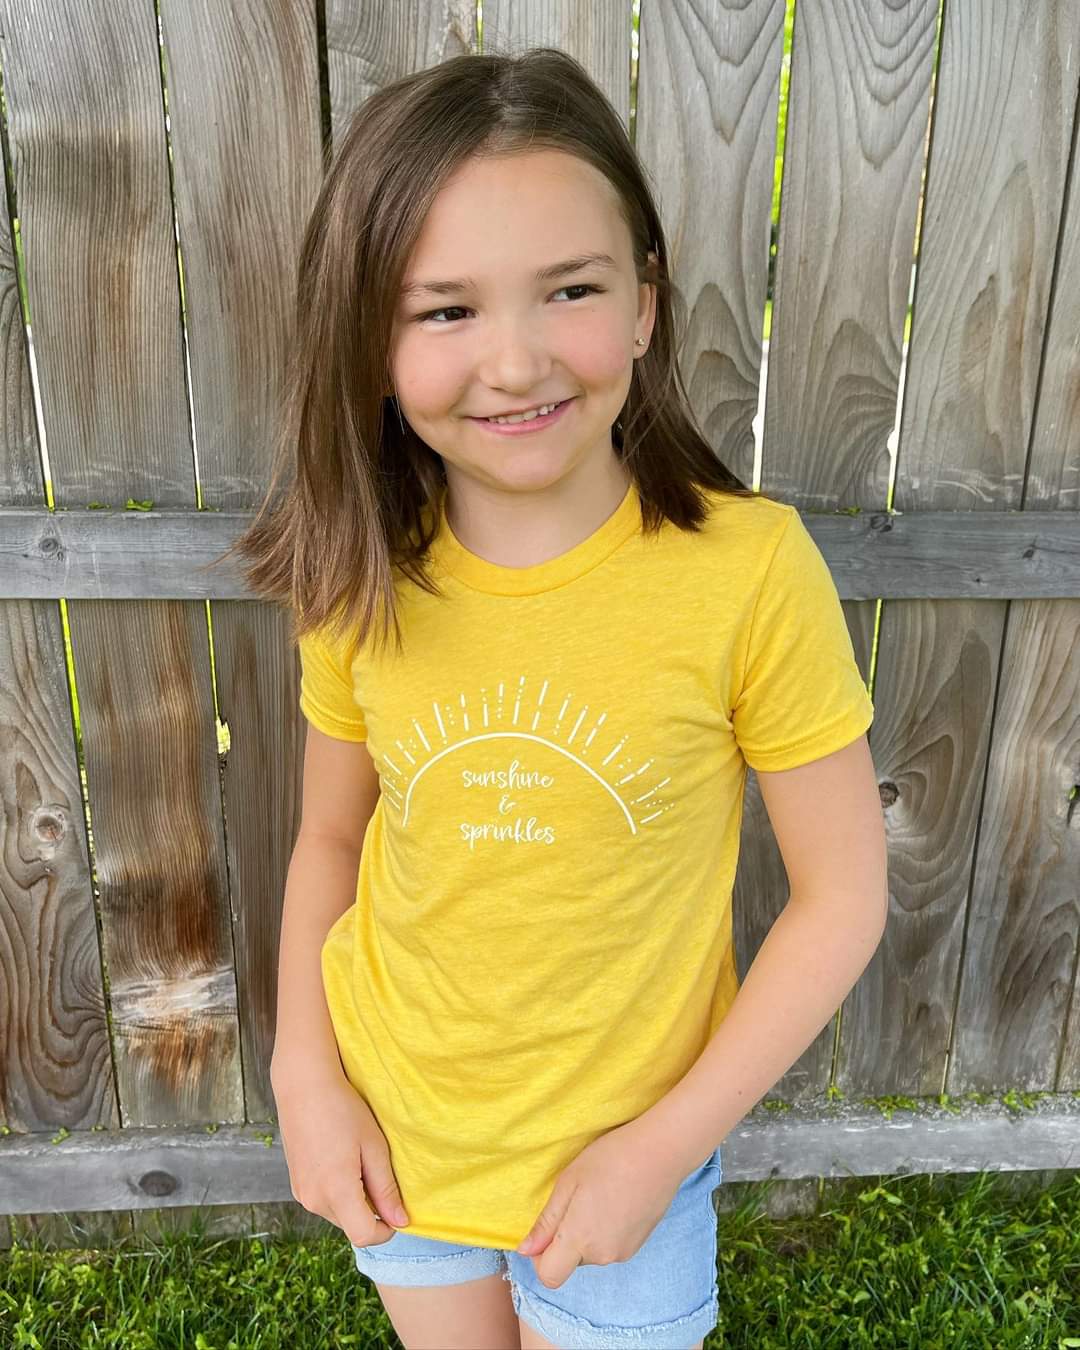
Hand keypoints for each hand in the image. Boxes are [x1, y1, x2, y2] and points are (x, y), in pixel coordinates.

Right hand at [272, 1063, 409, 1247]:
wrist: (304, 1086)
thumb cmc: (343, 1110)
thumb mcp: (374, 1147)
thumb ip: (386, 1189)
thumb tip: (400, 1222)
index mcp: (336, 1191)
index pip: (364, 1235)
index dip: (386, 1230)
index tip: (397, 1210)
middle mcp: (314, 1200)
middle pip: (351, 1225)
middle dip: (370, 1211)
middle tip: (378, 1171)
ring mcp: (301, 1193)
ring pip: (337, 1214)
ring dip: (354, 1201)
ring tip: (359, 1161)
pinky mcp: (296, 1184)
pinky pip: (323, 1201)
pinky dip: (338, 1192)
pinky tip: (342, 1160)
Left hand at [515, 1119, 686, 1289]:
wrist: (660, 1153)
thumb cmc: (611, 1159)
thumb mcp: (568, 1182)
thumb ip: (546, 1222)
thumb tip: (525, 1250)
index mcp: (580, 1239)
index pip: (549, 1275)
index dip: (539, 1258)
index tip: (545, 1229)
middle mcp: (602, 1255)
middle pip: (570, 1262)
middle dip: (565, 1238)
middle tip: (576, 1198)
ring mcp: (623, 1252)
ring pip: (590, 1253)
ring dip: (586, 1234)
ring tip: (598, 1195)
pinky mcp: (638, 1245)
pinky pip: (609, 1247)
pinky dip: (605, 1231)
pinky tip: (615, 1201)